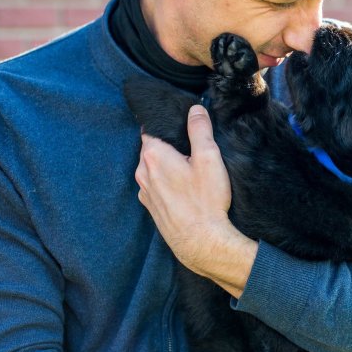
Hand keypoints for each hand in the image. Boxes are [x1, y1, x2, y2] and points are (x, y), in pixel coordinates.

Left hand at [134, 105, 257, 297]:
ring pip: (153, 169)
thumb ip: (200, 130)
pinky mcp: (151, 208)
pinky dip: (167, 184)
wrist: (201, 243)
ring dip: (168, 166)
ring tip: (190, 172)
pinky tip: (186, 191)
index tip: (182, 127)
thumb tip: (195, 109)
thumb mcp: (209, 158)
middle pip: (152, 149)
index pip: (152, 129)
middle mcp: (142, 173)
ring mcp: (145, 192)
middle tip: (192, 151)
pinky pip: (156, 186)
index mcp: (153, 156)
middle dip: (169, 146)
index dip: (167, 126)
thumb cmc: (206, 200)